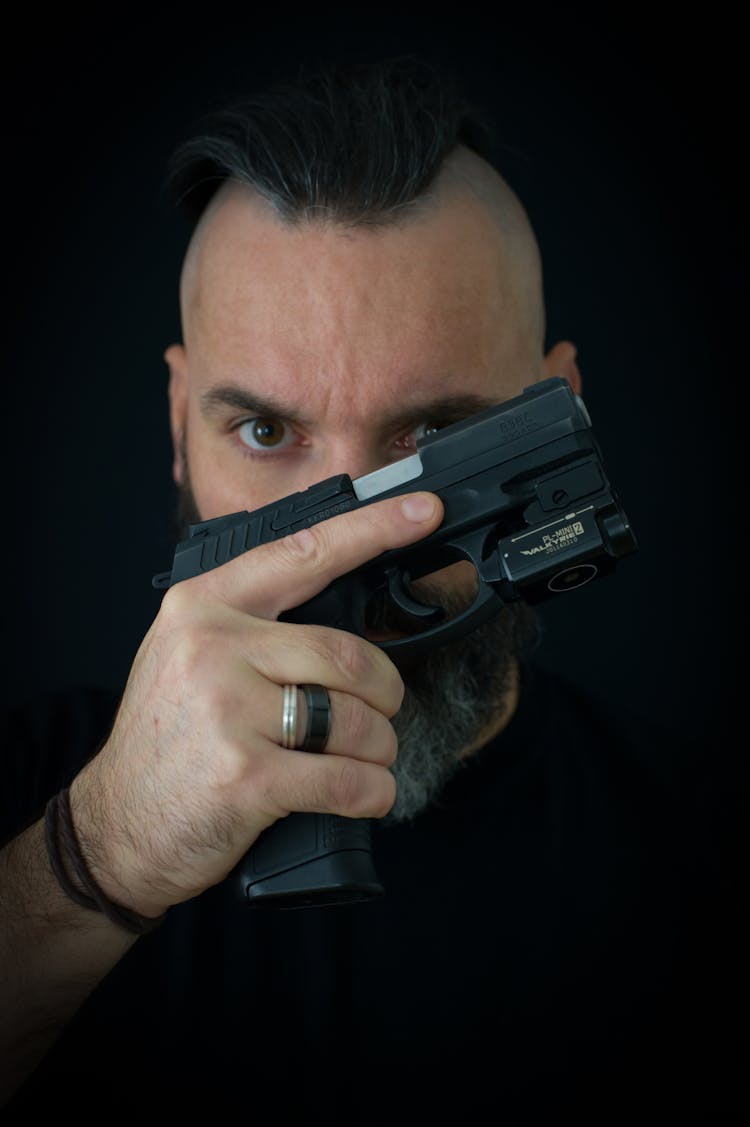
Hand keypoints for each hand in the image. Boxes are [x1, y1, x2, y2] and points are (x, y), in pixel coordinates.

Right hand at [69, 493, 442, 917]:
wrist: (119, 824)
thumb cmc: (168, 738)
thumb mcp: (190, 653)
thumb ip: (255, 624)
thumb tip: (350, 611)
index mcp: (204, 605)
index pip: (303, 553)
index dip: (372, 530)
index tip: (421, 511)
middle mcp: (213, 648)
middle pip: (349, 653)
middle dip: (385, 693)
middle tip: (380, 713)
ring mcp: (228, 711)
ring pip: (357, 719)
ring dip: (379, 748)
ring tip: (360, 760)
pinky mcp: (246, 776)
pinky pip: (348, 779)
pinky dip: (373, 793)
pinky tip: (364, 795)